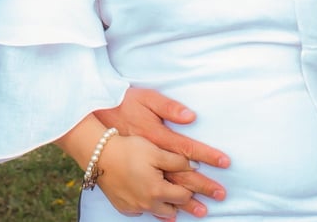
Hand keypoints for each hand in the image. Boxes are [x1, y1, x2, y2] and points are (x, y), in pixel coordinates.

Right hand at [96, 88, 228, 214]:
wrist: (91, 144)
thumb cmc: (119, 118)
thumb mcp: (146, 105)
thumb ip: (169, 112)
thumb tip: (191, 118)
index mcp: (157, 156)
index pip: (190, 159)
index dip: (209, 159)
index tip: (226, 162)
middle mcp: (149, 184)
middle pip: (182, 190)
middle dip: (203, 193)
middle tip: (220, 196)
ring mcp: (137, 198)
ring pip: (165, 207)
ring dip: (183, 208)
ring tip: (200, 211)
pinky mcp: (126, 204)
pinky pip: (148, 211)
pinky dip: (160, 211)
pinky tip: (168, 213)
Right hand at [97, 133, 203, 218]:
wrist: (99, 155)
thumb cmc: (128, 148)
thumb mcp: (155, 150)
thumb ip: (177, 160)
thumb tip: (195, 165)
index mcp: (157, 189)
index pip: (184, 194)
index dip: (201, 191)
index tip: (217, 193)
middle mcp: (147, 203)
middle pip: (174, 208)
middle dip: (189, 207)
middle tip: (204, 210)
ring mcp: (135, 207)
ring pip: (159, 213)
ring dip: (171, 210)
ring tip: (181, 211)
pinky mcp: (124, 207)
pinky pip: (143, 211)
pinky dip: (152, 208)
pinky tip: (156, 205)